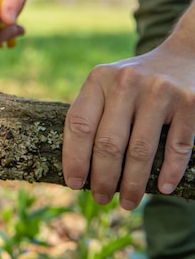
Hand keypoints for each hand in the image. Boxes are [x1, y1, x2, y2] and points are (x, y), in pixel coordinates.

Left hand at [63, 40, 194, 209]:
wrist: (182, 56)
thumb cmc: (133, 83)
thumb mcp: (106, 87)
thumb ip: (91, 116)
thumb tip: (76, 169)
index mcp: (99, 79)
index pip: (79, 125)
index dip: (74, 158)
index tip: (75, 184)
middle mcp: (126, 82)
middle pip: (108, 142)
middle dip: (103, 178)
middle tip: (101, 198)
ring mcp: (160, 91)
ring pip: (140, 150)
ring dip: (133, 183)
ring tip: (128, 202)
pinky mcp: (190, 103)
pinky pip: (177, 146)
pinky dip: (168, 172)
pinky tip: (161, 188)